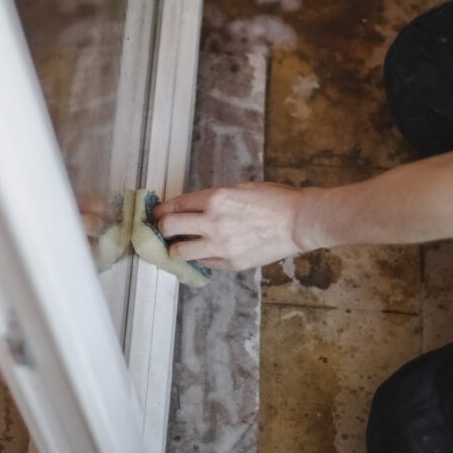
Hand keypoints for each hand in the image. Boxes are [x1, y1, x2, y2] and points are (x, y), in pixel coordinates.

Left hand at [152, 183, 313, 271]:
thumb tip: (190, 209)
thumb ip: (212, 200)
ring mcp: (221, 245)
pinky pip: (204, 263)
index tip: (155, 214)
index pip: (174, 205)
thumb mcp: (237, 189)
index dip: (160, 210)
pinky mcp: (231, 263)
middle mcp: (213, 222)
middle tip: (163, 230)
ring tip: (181, 245)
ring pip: (180, 252)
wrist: (298, 221)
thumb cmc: (272, 200)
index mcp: (215, 198)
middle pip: (168, 228)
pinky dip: (201, 257)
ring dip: (176, 248)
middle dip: (162, 229)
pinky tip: (206, 251)